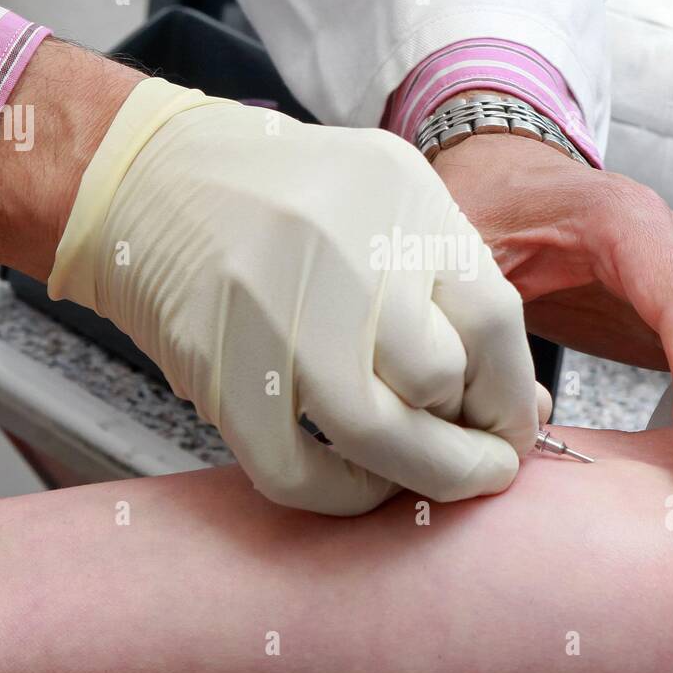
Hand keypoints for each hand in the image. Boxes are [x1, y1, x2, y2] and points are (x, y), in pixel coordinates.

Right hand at [47, 79, 537, 514]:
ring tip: (434, 478)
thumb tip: (523, 403)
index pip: (494, 317)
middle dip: (470, 435)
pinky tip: (361, 479)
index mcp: (398, 195)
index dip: (513, 395)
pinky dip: (342, 494)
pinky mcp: (215, 364)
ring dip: (422, 474)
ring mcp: (270, 306)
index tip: (511, 430)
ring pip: (375, 429)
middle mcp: (338, 244)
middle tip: (474, 456)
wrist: (150, 178)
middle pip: (439, 376)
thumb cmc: (288, 199)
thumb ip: (456, 294)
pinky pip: (295, 468)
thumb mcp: (390, 206)